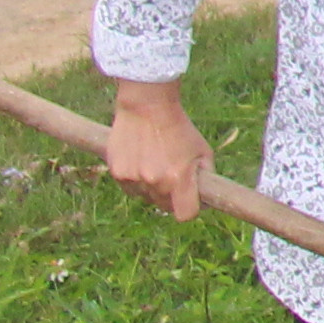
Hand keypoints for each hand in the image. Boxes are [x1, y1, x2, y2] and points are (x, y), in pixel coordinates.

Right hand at [96, 84, 205, 220]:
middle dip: (173, 197)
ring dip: (153, 188)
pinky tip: (142, 161)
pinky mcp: (117, 173)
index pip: (185, 214)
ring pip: (147, 198)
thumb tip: (206, 198)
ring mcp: (133, 179)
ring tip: (157, 163)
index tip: (194, 200)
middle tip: (175, 176)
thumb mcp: (203, 151)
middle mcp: (154, 182)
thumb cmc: (180, 129)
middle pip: (165, 207)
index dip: (192, 209)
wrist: (147, 108)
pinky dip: (137, 181)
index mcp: (178, 178)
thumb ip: (206, 177)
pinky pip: (131, 188)